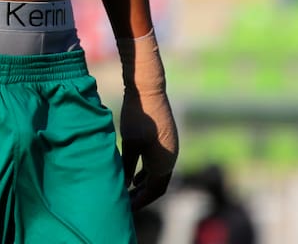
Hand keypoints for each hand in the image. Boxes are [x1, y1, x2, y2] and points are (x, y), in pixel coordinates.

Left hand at [120, 85, 178, 208]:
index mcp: (164, 162)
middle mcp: (171, 158)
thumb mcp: (129, 143)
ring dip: (146, 184)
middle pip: (159, 185)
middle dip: (143, 195)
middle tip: (127, 203)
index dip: (141, 201)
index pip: (155, 191)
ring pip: (159, 174)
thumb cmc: (137, 117)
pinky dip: (148, 172)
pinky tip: (136, 175)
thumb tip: (126, 185)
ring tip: (130, 192)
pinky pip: (159, 163)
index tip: (126, 207)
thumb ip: (128, 166)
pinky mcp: (166, 139)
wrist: (149, 90)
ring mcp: (171, 148)